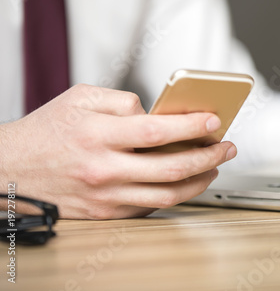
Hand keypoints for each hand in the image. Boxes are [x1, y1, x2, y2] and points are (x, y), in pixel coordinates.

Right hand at [0, 84, 236, 218]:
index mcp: (98, 134)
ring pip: (167, 195)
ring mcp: (107, 196)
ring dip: (199, 181)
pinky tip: (186, 181)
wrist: (11, 171)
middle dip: (209, 157)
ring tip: (214, 167)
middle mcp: (104, 168)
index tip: (214, 122)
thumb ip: (122, 101)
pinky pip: (150, 207)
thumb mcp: (80, 98)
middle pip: (172, 167)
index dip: (192, 126)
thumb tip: (158, 114)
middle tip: (227, 148)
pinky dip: (175, 194)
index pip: (158, 131)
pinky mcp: (106, 213)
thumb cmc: (48, 131)